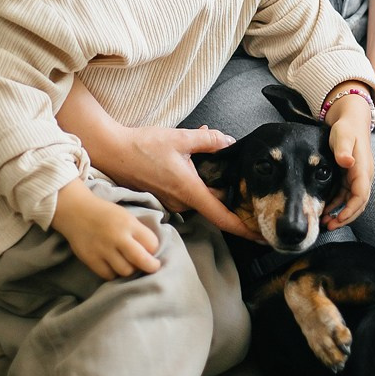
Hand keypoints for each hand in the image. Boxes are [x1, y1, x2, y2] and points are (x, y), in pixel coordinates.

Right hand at [52, 179, 160, 279]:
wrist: (75, 211)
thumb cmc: (104, 214)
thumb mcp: (125, 216)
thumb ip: (137, 232)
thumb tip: (152, 252)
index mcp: (128, 223)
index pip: (152, 244)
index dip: (153, 249)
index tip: (151, 251)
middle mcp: (117, 237)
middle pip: (142, 260)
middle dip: (151, 266)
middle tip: (152, 267)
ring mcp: (103, 249)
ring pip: (126, 271)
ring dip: (130, 269)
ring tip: (129, 263)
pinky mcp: (90, 259)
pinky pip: (109, 275)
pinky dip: (114, 273)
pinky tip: (114, 266)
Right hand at [111, 125, 260, 241]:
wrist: (112, 152)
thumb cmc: (143, 146)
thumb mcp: (180, 138)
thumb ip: (208, 140)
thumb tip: (229, 141)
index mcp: (189, 191)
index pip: (222, 218)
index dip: (244, 229)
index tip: (262, 237)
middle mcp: (181, 203)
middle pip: (214, 204)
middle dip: (228, 192)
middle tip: (242, 177)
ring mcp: (171, 203)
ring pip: (200, 196)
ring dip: (210, 181)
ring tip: (215, 156)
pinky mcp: (163, 198)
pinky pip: (187, 193)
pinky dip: (196, 180)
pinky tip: (192, 159)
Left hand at [322, 93, 373, 228]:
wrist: (351, 119)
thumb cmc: (346, 128)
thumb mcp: (342, 135)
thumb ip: (343, 149)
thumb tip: (346, 162)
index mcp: (363, 169)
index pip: (361, 196)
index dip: (350, 210)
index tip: (338, 219)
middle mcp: (363, 176)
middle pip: (358, 204)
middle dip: (345, 217)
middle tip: (328, 226)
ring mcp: (358, 177)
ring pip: (352, 202)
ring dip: (340, 213)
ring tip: (324, 222)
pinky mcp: (351, 177)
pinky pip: (346, 196)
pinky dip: (337, 205)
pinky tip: (325, 210)